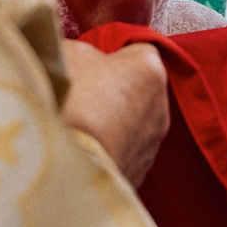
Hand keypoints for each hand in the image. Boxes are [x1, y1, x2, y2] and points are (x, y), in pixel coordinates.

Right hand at [60, 40, 170, 187]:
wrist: (69, 161)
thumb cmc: (71, 100)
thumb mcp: (67, 52)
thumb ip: (81, 51)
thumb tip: (80, 59)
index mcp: (148, 67)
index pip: (136, 52)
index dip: (111, 57)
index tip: (89, 65)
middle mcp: (159, 105)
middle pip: (135, 90)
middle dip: (111, 92)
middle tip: (80, 96)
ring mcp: (151, 143)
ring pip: (130, 125)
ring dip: (109, 125)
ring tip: (77, 128)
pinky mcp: (138, 174)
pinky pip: (122, 154)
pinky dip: (106, 152)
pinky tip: (82, 151)